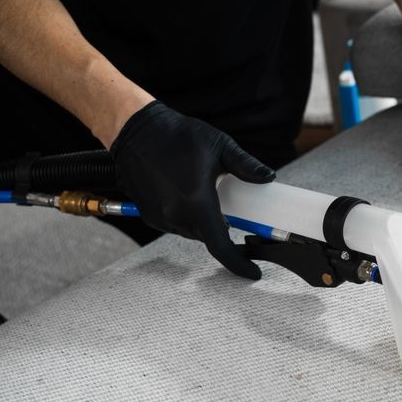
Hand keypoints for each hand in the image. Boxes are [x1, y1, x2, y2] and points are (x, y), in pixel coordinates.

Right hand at [110, 101, 274, 279]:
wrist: (134, 129)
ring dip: (204, 222)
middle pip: (208, 237)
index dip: (239, 263)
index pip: (221, 246)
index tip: (253, 272)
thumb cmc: (176, 135)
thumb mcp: (219, 146)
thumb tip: (268, 178)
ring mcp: (159, 216)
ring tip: (206, 196)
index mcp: (197, 202)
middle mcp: (175, 214)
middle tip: (235, 213)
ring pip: (192, 232)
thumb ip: (246, 166)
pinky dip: (186, 217)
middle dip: (223, 229)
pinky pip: (175, 225)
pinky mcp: (147, 214)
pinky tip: (187, 195)